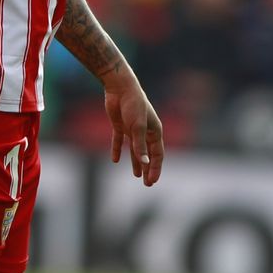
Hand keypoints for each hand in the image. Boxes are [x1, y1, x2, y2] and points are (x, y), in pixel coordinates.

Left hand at [103, 70, 164, 185]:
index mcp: (154, 131)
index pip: (157, 154)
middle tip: (147, 183)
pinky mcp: (120, 125)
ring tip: (136, 175)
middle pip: (148, 154)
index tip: (152, 181)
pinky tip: (115, 160)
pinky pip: (119, 141)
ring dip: (136, 162)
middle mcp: (145, 131)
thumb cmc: (133, 105)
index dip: (155, 168)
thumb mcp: (137, 127)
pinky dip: (117, 150)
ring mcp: (132, 129)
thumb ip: (140, 146)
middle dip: (148, 169)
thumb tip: (144, 163)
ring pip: (135, 150)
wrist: (120, 88)